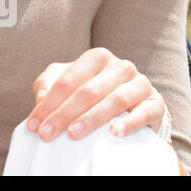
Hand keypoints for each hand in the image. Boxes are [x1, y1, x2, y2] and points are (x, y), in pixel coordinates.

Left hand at [26, 47, 167, 142]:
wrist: (132, 106)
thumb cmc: (92, 92)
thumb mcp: (67, 82)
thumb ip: (49, 84)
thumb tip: (42, 97)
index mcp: (97, 57)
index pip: (68, 80)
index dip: (49, 103)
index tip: (34, 125)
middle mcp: (121, 66)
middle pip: (88, 91)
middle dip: (64, 114)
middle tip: (48, 134)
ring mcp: (140, 83)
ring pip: (115, 100)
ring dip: (92, 119)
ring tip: (74, 134)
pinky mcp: (155, 103)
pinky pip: (144, 112)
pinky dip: (129, 123)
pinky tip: (114, 133)